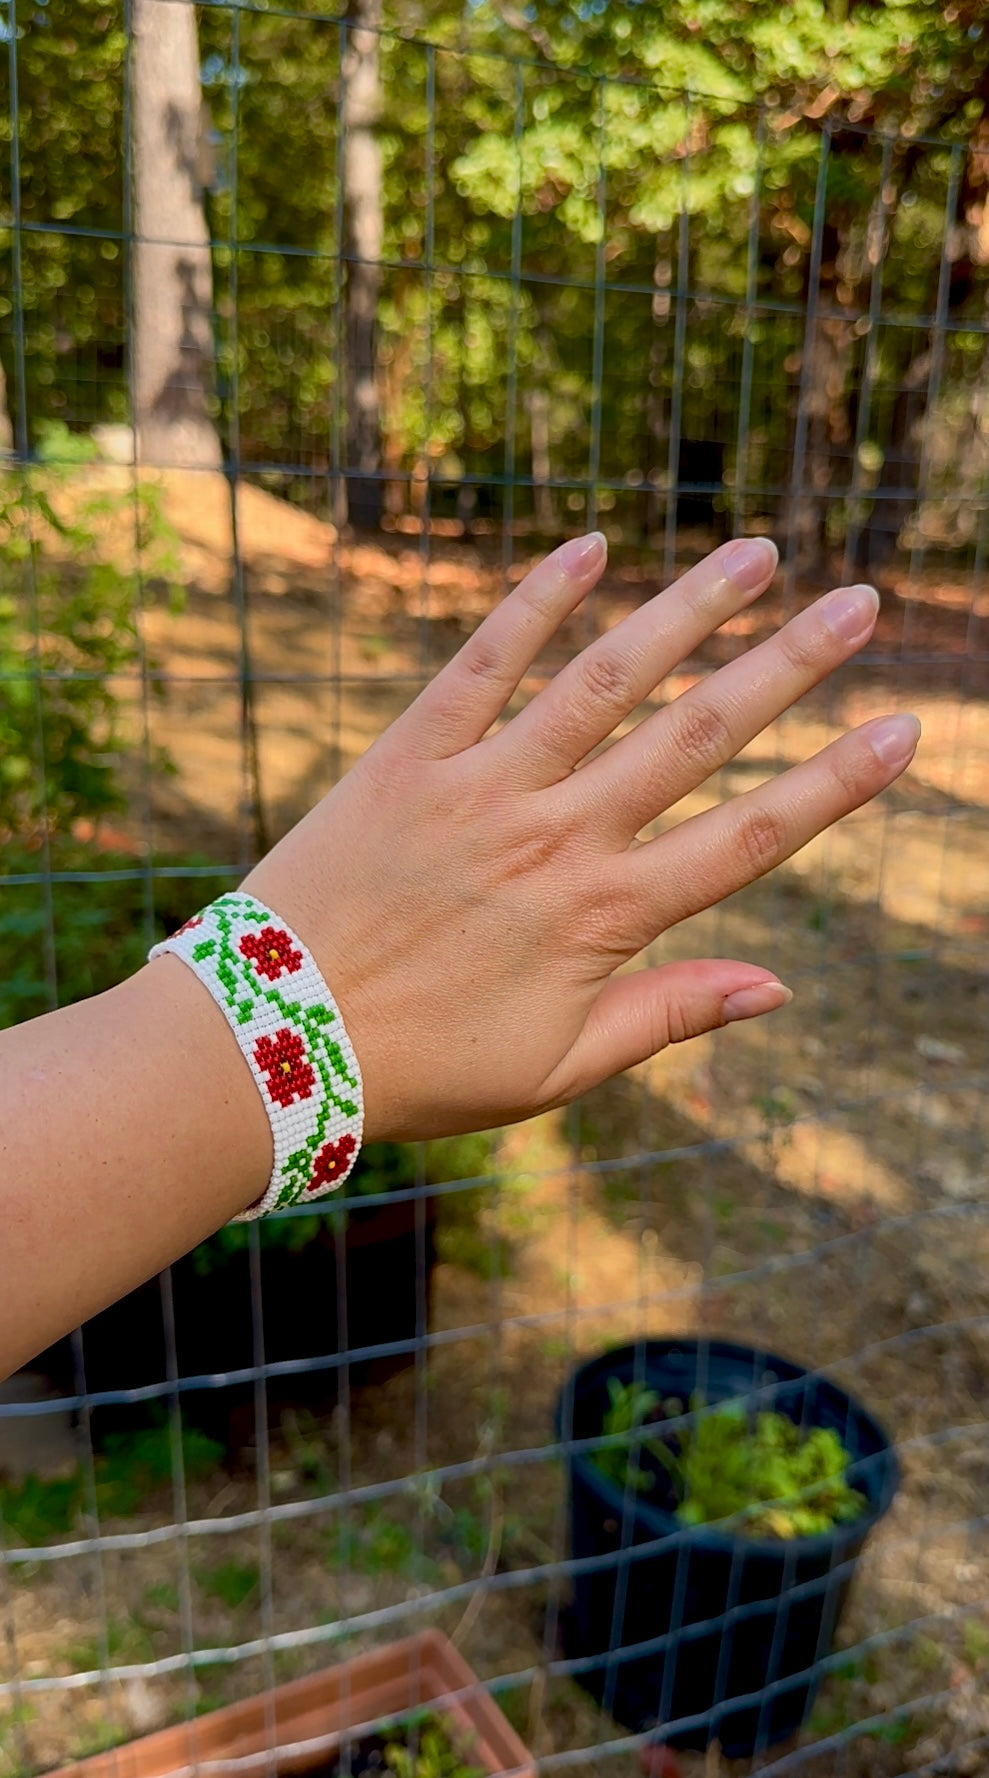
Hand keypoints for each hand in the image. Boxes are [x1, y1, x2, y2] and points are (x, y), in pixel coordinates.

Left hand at [243, 535, 917, 1140]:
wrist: (267, 1041)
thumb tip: (776, 986)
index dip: (832, 785)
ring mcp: (482, 787)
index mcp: (601, 920)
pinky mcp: (408, 756)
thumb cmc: (419, 1068)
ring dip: (685, 611)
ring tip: (755, 554)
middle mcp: (555, 839)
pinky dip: (533, 602)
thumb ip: (666, 1016)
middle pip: (695, 738)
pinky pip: (480, 663)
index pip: (745, 840)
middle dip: (788, 668)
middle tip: (858, 605)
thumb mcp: (554, 1068)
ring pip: (603, 681)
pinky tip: (588, 547)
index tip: (903, 731)